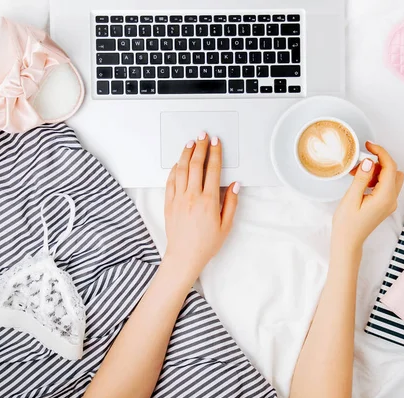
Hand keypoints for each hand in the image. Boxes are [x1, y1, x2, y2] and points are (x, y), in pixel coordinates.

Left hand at [163, 132, 239, 281]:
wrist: (184, 256)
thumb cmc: (206, 244)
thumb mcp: (226, 225)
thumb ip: (231, 203)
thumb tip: (235, 185)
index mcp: (208, 201)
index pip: (213, 170)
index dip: (215, 153)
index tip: (216, 143)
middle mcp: (192, 196)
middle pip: (196, 164)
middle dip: (200, 147)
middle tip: (203, 136)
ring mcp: (178, 199)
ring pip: (181, 169)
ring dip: (186, 153)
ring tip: (190, 143)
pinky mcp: (168, 203)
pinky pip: (170, 181)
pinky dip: (175, 169)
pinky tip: (179, 163)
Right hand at [332, 142, 403, 251]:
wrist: (348, 242)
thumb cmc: (347, 224)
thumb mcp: (351, 198)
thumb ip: (362, 178)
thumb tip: (369, 161)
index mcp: (385, 197)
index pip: (390, 167)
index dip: (380, 153)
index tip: (368, 145)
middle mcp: (391, 200)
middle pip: (393, 171)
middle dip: (378, 162)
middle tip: (360, 164)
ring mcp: (389, 203)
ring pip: (391, 177)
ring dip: (377, 171)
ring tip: (357, 174)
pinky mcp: (385, 205)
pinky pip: (386, 186)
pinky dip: (376, 179)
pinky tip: (361, 182)